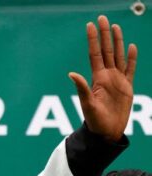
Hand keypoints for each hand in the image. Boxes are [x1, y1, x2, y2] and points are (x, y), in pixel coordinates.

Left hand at [69, 15, 137, 141]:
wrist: (106, 132)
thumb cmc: (95, 120)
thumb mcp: (87, 104)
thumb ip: (82, 88)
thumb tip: (71, 73)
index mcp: (97, 78)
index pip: (95, 54)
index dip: (93, 39)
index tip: (90, 24)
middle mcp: (107, 76)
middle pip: (106, 50)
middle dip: (104, 34)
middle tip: (102, 18)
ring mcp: (117, 80)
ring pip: (118, 56)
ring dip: (117, 41)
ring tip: (115, 27)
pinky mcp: (127, 87)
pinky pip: (130, 69)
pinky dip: (131, 58)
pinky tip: (130, 47)